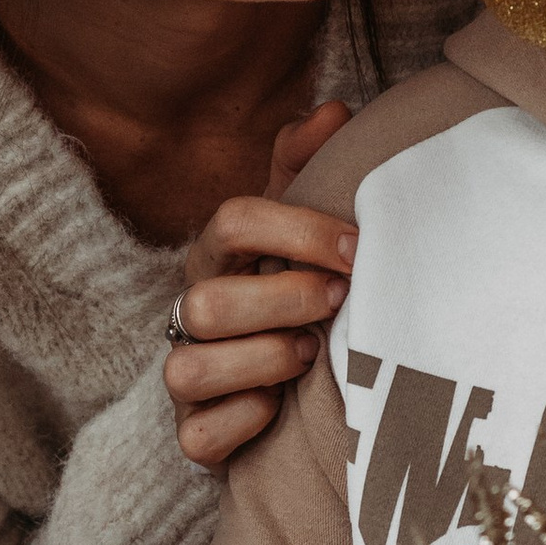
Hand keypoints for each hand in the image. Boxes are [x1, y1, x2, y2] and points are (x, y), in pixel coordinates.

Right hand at [164, 104, 356, 470]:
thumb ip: (308, 169)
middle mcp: (190, 312)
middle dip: (281, 300)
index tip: (358, 249)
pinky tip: (279, 413)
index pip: (234, 220)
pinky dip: (240, 422)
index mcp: (220, 255)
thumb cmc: (296, 291)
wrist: (285, 387)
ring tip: (309, 355)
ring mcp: (187, 376)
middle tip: (338, 301)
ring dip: (259, 361)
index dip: (298, 231)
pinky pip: (198, 435)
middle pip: (206, 301)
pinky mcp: (193, 433)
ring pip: (189, 368)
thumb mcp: (302, 228)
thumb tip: (334, 109)